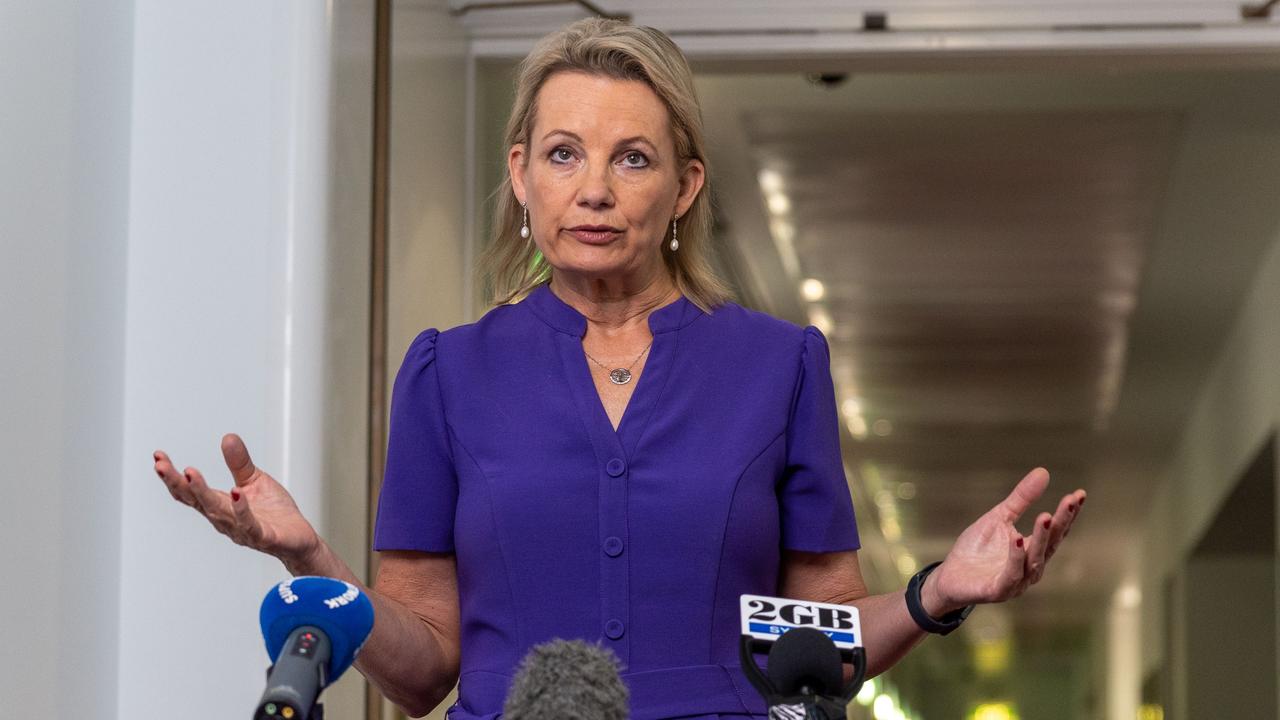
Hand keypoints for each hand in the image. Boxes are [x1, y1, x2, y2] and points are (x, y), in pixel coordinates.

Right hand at [153, 433, 321, 569]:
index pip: (190, 492)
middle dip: (177, 482)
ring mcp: (241, 530)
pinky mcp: (262, 536)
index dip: (172, 476)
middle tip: (160, 465)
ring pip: (217, 511)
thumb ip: (239, 463)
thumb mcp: (255, 480)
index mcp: (220, 505)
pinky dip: (241, 509)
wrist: (299, 539)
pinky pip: (249, 524)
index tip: (157, 457)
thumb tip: (227, 437)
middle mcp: (225, 519)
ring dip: (202, 492)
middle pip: (196, 501)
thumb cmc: (274, 513)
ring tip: (190, 473)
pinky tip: (236, 493)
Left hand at [923, 467, 1085, 612]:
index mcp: (1033, 550)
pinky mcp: (999, 590)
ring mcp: (1018, 581)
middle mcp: (1031, 568)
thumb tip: (1043, 472)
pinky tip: (1018, 538)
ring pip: (1035, 560)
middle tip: (1070, 501)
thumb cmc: (977, 549)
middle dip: (1061, 522)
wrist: (950, 576)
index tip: (1079, 494)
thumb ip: (1021, 499)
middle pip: (1051, 544)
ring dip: (1042, 538)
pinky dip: (1016, 557)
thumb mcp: (999, 517)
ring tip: (1046, 516)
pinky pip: (1012, 574)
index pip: (1056, 531)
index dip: (1068, 514)